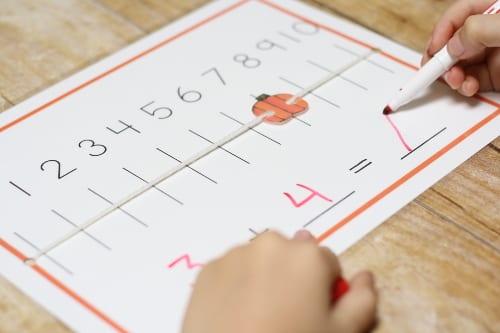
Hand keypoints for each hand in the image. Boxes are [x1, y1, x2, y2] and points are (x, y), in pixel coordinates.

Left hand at [182, 230, 376, 332]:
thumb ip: (361, 301)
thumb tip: (364, 279)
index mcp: (308, 257)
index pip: (328, 263)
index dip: (325, 290)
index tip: (316, 311)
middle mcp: (271, 245)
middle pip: (292, 255)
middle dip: (294, 276)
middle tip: (288, 314)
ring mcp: (235, 255)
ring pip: (260, 260)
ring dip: (265, 277)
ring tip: (260, 316)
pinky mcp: (208, 270)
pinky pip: (231, 270)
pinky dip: (236, 285)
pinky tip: (237, 314)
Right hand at [422, 0, 499, 95]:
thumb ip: (478, 31)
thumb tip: (453, 46)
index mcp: (496, 9)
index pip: (460, 13)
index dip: (442, 30)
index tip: (434, 49)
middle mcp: (491, 31)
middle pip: (455, 41)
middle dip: (442, 57)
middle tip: (437, 69)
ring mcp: (494, 53)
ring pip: (460, 63)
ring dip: (451, 75)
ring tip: (455, 80)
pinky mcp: (497, 75)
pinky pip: (472, 80)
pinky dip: (464, 86)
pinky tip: (468, 87)